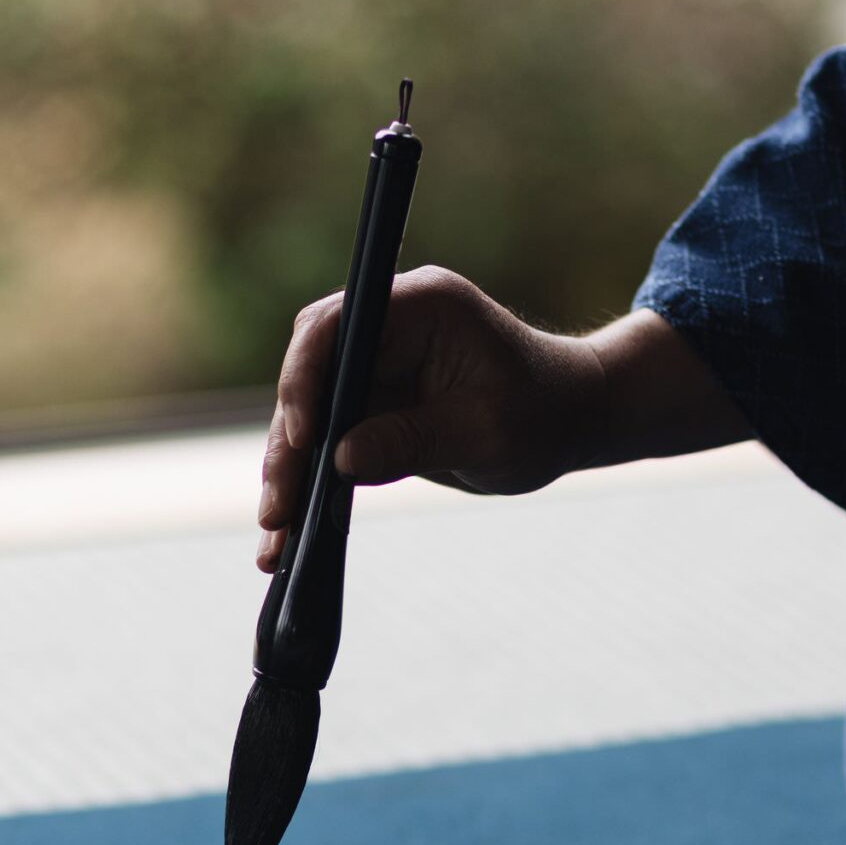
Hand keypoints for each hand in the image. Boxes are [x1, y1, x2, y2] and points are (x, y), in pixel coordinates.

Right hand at [255, 266, 606, 568]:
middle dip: (287, 446)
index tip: (302, 439)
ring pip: (307, 417)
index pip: (334, 329)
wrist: (569, 421)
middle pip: (308, 378)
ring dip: (288, 475)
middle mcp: (385, 328)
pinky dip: (308, 487)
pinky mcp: (370, 405)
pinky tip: (290, 536)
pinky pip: (325, 445)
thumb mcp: (486, 433)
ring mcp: (374, 367)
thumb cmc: (544, 412)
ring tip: (275, 538)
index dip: (305, 379)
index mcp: (418, 306)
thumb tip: (342, 462)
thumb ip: (416, 441)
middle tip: (277, 510)